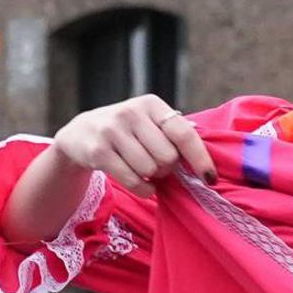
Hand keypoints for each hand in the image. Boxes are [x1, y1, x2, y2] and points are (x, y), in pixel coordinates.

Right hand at [52, 95, 212, 195]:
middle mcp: (131, 113)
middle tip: (158, 165)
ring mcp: (112, 131)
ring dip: (152, 177)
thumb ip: (174, 133)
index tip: (210, 178)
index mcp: (151, 104)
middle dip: (167, 167)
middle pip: (167, 157)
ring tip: (144, 169)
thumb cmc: (126, 131)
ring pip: (150, 169)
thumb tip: (204, 160)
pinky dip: (142, 188)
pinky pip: (133, 180)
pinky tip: (141, 183)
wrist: (81, 133)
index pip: (183, 134)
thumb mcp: (149, 121)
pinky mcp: (99, 152)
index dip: (200, 158)